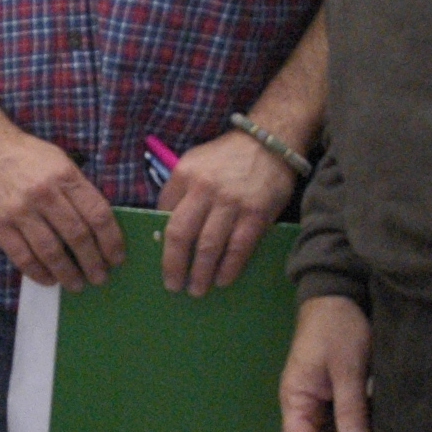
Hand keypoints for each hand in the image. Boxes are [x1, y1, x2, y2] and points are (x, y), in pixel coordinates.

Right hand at [0, 122, 123, 289]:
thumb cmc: (24, 155)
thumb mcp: (58, 161)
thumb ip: (76, 190)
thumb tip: (97, 225)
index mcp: (65, 176)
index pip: (97, 214)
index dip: (111, 241)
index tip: (116, 258)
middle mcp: (44, 194)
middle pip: (77, 236)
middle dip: (93, 262)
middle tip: (100, 277)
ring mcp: (20, 211)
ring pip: (51, 252)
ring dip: (68, 274)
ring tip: (76, 284)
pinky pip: (23, 257)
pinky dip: (39, 273)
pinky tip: (49, 279)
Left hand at [160, 127, 298, 295]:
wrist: (269, 142)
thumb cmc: (228, 158)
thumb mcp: (196, 164)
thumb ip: (181, 192)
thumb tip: (166, 227)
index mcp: (184, 175)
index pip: (163, 215)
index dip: (162, 243)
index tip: (162, 262)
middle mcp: (204, 188)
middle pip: (180, 235)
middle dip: (174, 266)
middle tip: (173, 286)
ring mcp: (231, 202)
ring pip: (209, 246)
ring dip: (201, 273)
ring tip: (196, 289)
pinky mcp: (255, 213)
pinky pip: (238, 248)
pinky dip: (229, 267)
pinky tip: (222, 280)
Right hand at [280, 294, 370, 431]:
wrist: (339, 296)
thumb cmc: (337, 328)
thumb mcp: (347, 368)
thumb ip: (350, 407)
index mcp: (295, 398)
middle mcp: (302, 403)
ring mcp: (317, 399)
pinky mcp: (333, 393)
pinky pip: (341, 418)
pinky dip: (357, 423)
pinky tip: (374, 418)